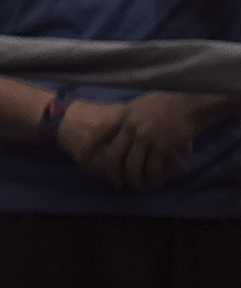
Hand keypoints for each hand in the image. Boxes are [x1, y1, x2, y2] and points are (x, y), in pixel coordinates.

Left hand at [72, 92, 206, 189]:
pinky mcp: (164, 146)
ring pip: (135, 166)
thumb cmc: (165, 101)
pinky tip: (156, 182)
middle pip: (117, 158)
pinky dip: (154, 178)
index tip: (100, 167)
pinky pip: (155, 168)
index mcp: (124, 117)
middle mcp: (131, 129)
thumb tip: (121, 134)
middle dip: (116, 174)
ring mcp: (147, 139)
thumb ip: (127, 119)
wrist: (188, 100)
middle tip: (120, 184)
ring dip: (137, 180)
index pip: (104, 137)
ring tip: (141, 187)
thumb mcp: (138, 106)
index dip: (101, 156)